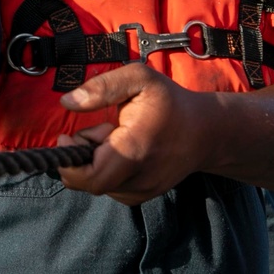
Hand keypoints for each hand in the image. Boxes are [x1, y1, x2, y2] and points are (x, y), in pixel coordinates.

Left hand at [55, 63, 212, 205]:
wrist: (205, 132)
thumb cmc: (170, 102)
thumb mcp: (139, 78)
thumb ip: (102, 87)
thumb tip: (67, 102)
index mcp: (134, 150)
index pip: (90, 178)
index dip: (69, 161)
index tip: (68, 136)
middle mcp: (138, 178)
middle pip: (88, 182)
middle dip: (81, 156)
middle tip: (100, 131)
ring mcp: (142, 190)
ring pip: (98, 184)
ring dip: (95, 161)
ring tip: (115, 138)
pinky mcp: (143, 195)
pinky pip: (110, 187)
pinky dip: (106, 170)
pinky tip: (122, 151)